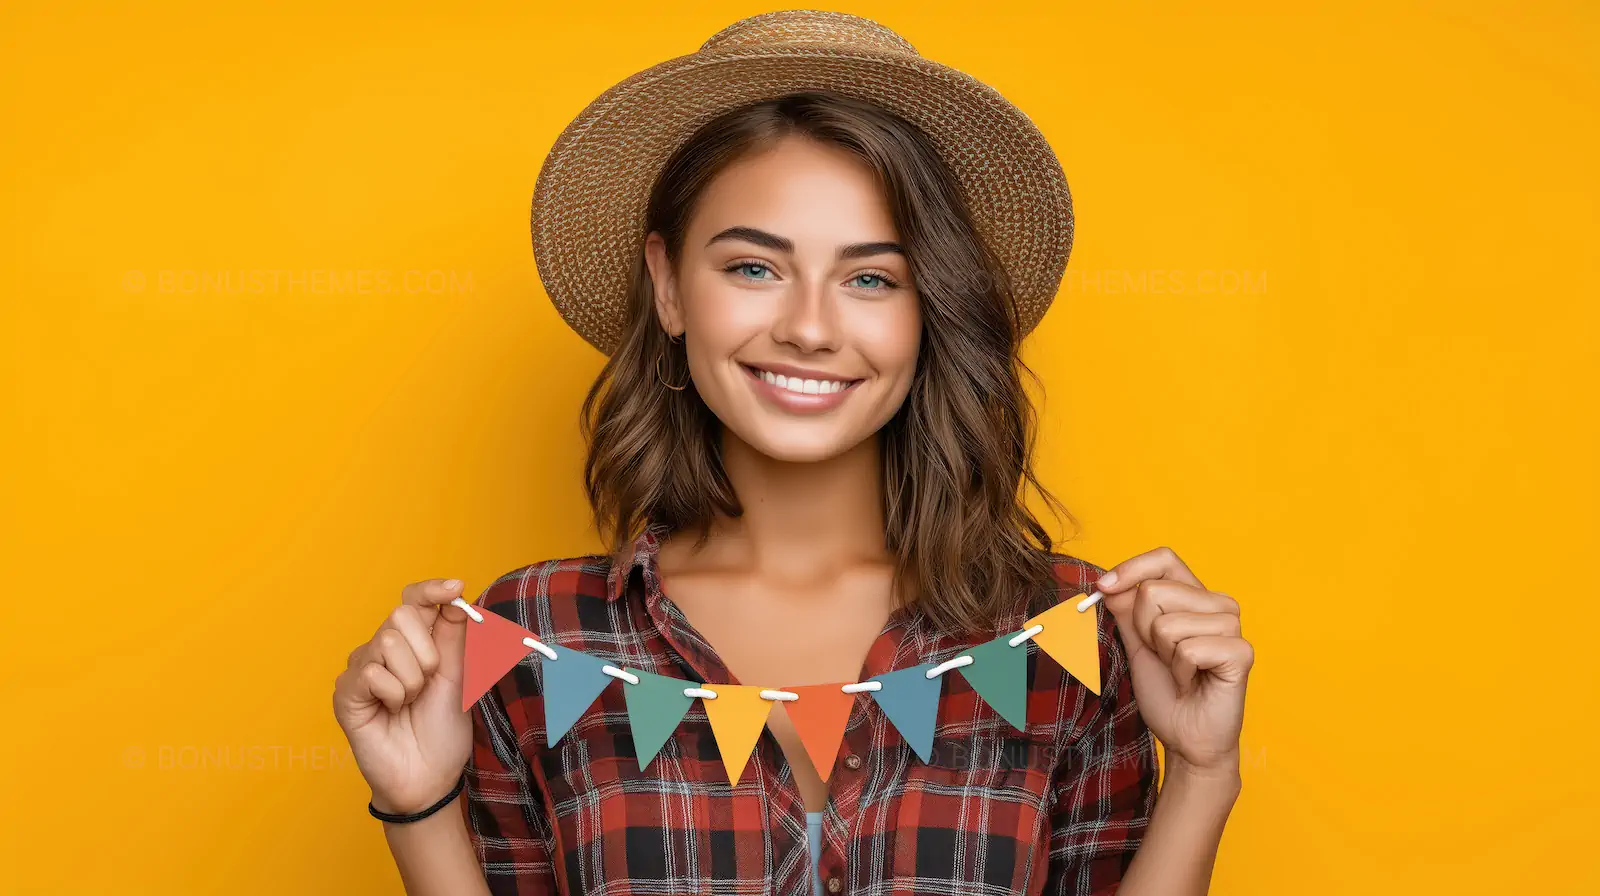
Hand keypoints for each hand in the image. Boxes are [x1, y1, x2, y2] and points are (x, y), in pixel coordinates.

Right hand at [332, 578, 474, 814]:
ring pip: (388, 643)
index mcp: (411, 644)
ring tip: (408, 703)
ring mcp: (360, 669)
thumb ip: (453, 636)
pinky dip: (393, 694)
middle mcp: (381, 650)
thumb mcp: (456, 677)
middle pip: (401, 615)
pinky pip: (372, 673)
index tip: (455, 588)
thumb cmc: (441, 730)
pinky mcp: (345, 693)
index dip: (431, 589)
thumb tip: (455, 594)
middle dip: (427, 652)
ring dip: (412, 679)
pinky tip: (390, 713)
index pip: (412, 601)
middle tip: (428, 684)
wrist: (429, 776)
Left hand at [1095, 548, 1252, 775]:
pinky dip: (1180, 672)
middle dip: (1144, 631)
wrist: (1186, 737)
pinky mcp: (1240, 652)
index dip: (1130, 569)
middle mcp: (1218, 604)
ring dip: (1164, 655)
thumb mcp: (1136, 644)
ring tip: (1180, 672)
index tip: (1103, 588)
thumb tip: (1108, 582)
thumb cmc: (1166, 691)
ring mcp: (1232, 627)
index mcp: (1195, 596)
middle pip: (1155, 591)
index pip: (1164, 559)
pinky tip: (1193, 683)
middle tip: (1164, 658)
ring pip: (1168, 623)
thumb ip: (1126, 610)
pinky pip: (1189, 649)